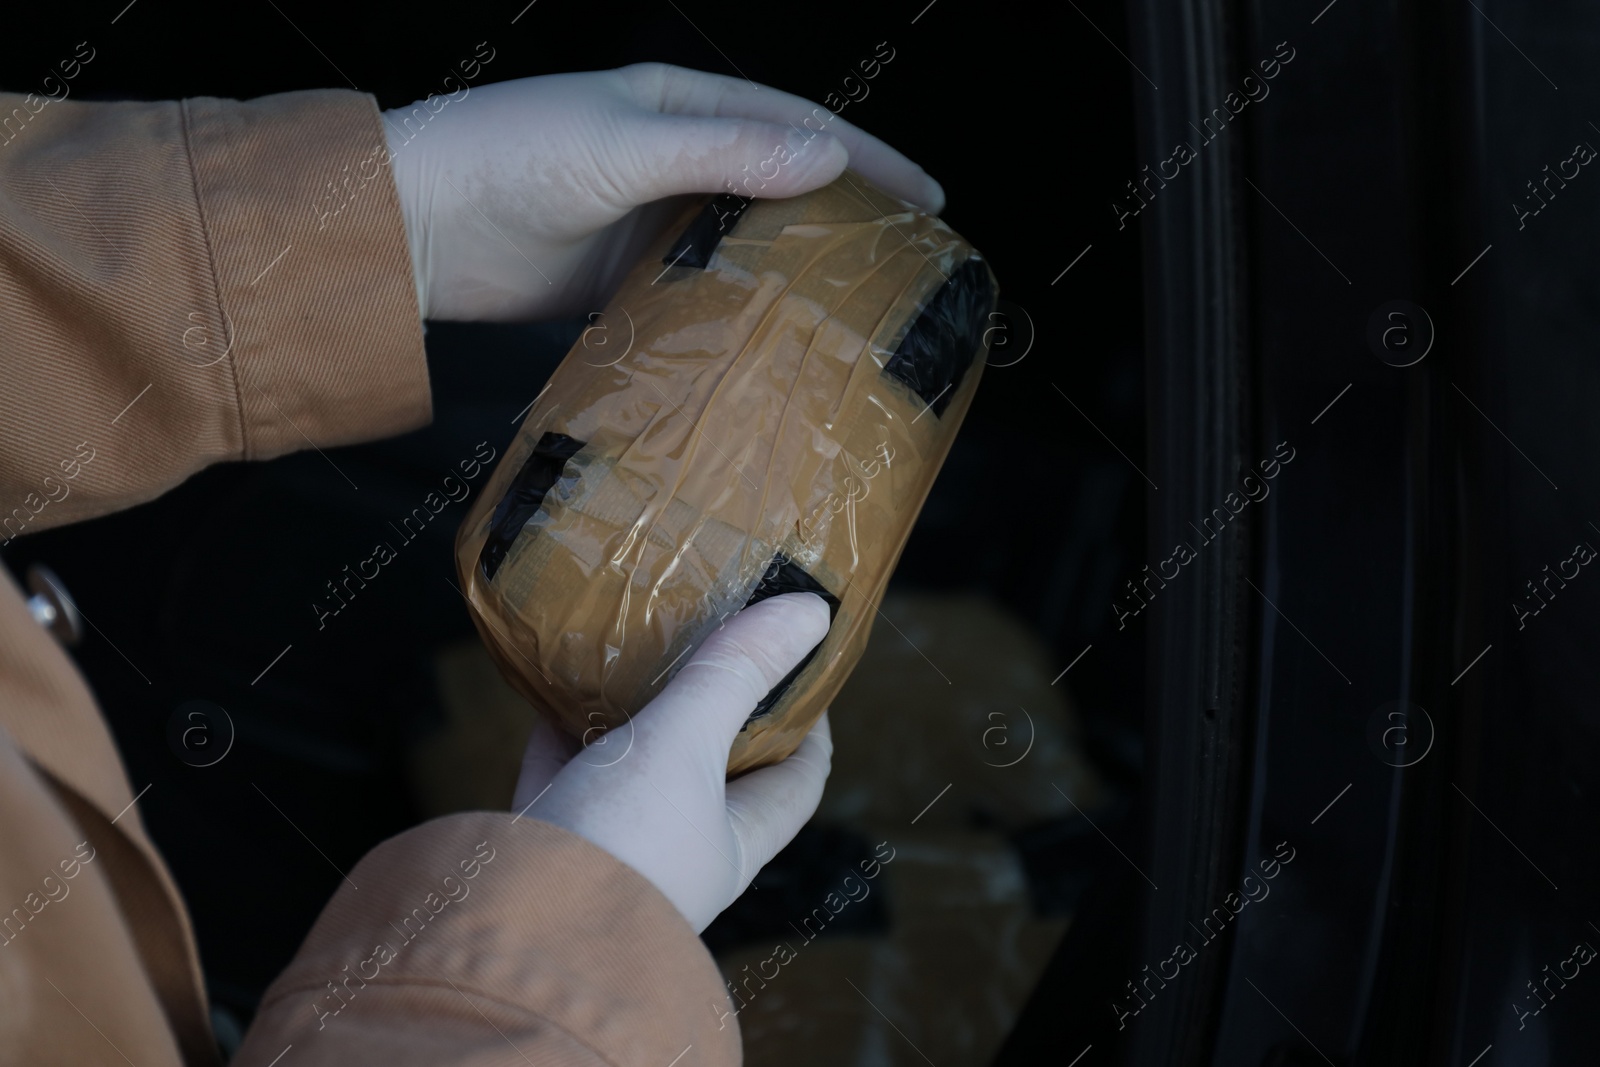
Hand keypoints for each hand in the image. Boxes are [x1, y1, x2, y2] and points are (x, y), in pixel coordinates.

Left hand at [382, 62, 944, 320]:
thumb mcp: (625, 143)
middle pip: (781, 188)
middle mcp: (672, 161)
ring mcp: (649, 224)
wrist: (414, 228)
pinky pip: (697, 295)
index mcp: (678, 107)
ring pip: (744, 247)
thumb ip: (727, 152)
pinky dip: (736, 313)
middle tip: (908, 264)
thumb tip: (830, 155)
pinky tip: (770, 343)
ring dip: (795, 273)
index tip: (930, 198)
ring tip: (856, 313)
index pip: (798, 125)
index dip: (868, 158)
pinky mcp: (622, 283)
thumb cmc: (508, 158)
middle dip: (846, 219)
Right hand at [511, 592, 833, 932]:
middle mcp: (678, 853)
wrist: (509, 934)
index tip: (800, 662)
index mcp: (734, 842)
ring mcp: (609, 851)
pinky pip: (560, 776)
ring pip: (631, 770)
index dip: (809, 721)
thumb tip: (814, 612)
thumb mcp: (686, 745)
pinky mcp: (544, 846)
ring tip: (636, 648)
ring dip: (634, 714)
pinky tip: (553, 686)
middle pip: (711, 770)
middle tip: (709, 639)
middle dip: (714, 709)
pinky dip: (560, 731)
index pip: (797, 778)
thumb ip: (737, 674)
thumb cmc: (622, 844)